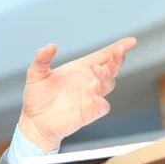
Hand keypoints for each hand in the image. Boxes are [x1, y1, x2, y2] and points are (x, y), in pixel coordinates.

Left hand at [19, 37, 136, 152]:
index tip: (130, 41)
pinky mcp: (89, 113)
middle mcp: (88, 81)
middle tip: (116, 54)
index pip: (102, 56)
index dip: (117, 48)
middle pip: (110, 68)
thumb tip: (49, 46)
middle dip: (116, 60)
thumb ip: (42, 59)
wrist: (34, 121)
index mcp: (80, 69)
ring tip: (98, 70)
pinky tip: (97, 99)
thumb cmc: (37, 97)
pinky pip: (102, 107)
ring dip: (107, 76)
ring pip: (108, 84)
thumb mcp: (36, 74)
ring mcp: (90, 96)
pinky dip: (102, 102)